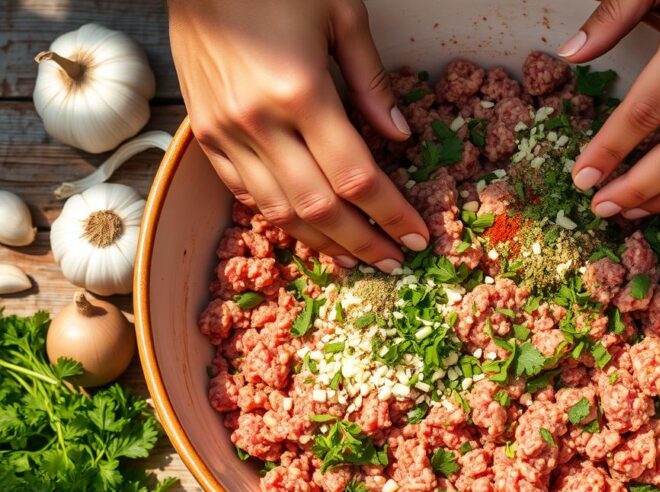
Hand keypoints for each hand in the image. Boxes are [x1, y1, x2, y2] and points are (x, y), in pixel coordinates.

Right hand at [168, 0, 428, 271]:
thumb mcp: (341, 12)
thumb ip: (371, 80)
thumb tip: (401, 135)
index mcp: (301, 91)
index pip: (357, 177)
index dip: (392, 214)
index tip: (416, 236)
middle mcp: (259, 122)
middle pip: (319, 207)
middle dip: (363, 242)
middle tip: (394, 261)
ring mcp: (225, 132)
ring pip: (278, 211)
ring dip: (321, 243)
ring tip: (355, 259)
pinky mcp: (205, 133)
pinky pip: (244, 192)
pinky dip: (279, 217)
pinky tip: (307, 229)